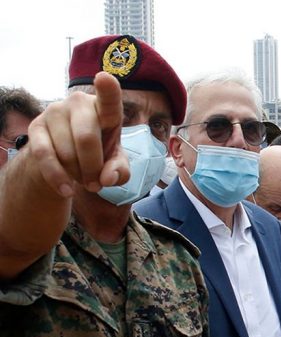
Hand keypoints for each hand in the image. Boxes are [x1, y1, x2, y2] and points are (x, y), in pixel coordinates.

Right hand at [26, 71, 128, 196]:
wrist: (65, 158)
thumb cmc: (99, 154)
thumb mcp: (115, 164)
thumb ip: (120, 171)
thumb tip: (107, 178)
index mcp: (105, 108)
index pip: (109, 98)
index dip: (108, 89)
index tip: (104, 77)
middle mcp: (79, 102)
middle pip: (86, 138)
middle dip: (92, 168)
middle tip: (96, 183)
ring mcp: (55, 111)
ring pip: (66, 151)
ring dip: (76, 174)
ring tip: (82, 178)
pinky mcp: (35, 125)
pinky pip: (45, 156)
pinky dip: (57, 177)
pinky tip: (66, 190)